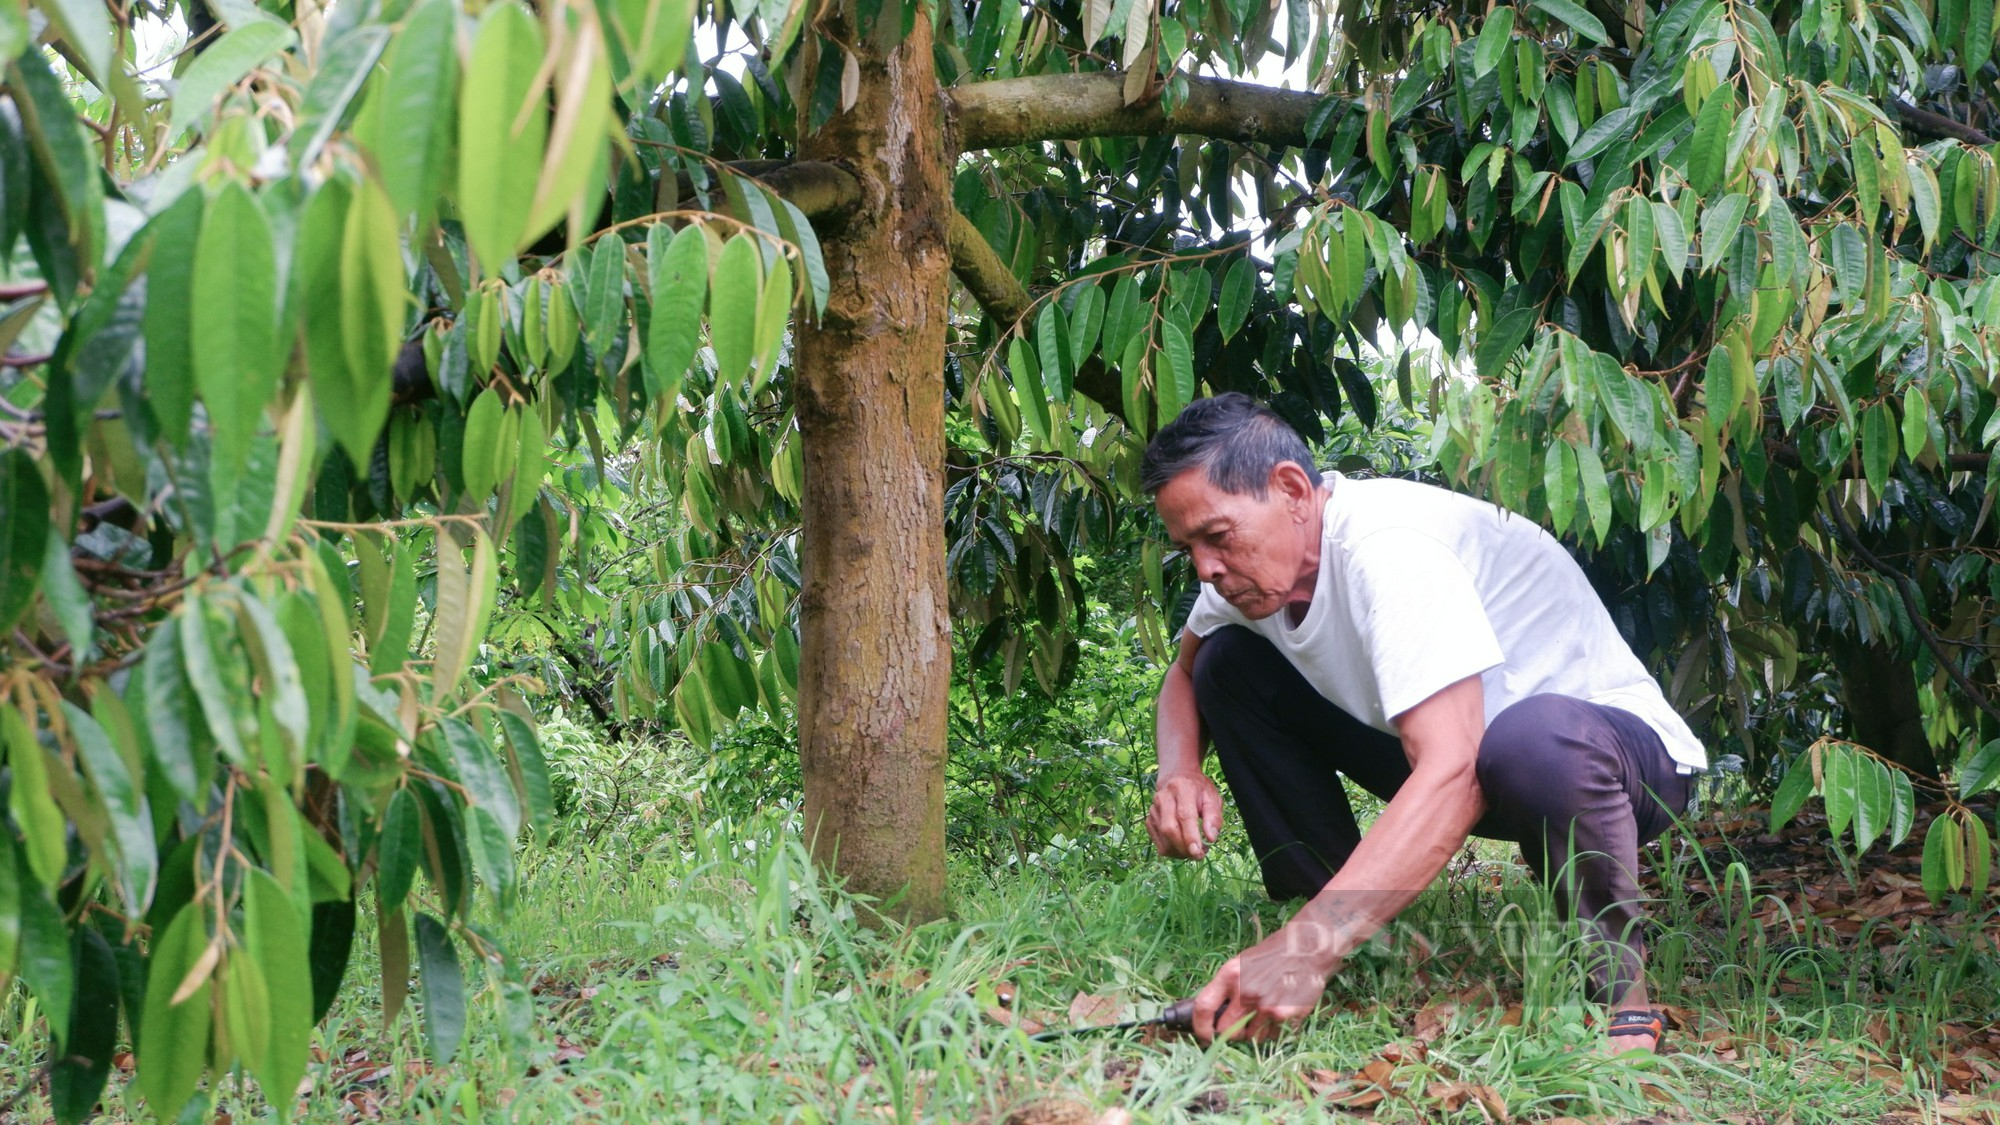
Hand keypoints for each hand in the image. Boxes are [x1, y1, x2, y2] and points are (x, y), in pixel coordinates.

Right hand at [1146, 771, 1222, 858]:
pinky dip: (1172, 850)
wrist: (1177, 778)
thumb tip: (1211, 838)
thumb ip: (1214, 817)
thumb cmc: (1198, 790)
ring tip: (1193, 849)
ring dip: (1179, 851)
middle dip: (1184, 847)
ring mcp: (1153, 809)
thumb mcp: (1212, 797)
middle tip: (1199, 855)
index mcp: (1182, 788)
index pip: (1184, 815)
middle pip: (1169, 828)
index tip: (1198, 852)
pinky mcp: (1149, 820)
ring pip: (1163, 839)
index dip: (1190, 836)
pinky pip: (1158, 843)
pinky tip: (1182, 846)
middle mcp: (1163, 797)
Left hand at [1190, 920, 1339, 1044]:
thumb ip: (1225, 988)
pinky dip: (1274, 1031)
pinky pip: (1273, 1037)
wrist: (1307, 949)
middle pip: (1227, 1031)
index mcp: (1230, 975)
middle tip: (1240, 1024)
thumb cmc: (1271, 956)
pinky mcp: (1287, 1016)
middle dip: (1231, 1032)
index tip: (1205, 1035)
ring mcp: (1268, 1006)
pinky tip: (1280, 1012)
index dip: (1200, 1027)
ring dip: (1255, 1032)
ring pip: (1252, 1038)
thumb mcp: (1240, 964)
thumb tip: (1209, 1016)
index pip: (1203, 1007)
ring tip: (1264, 1013)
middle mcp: (1246, 992)